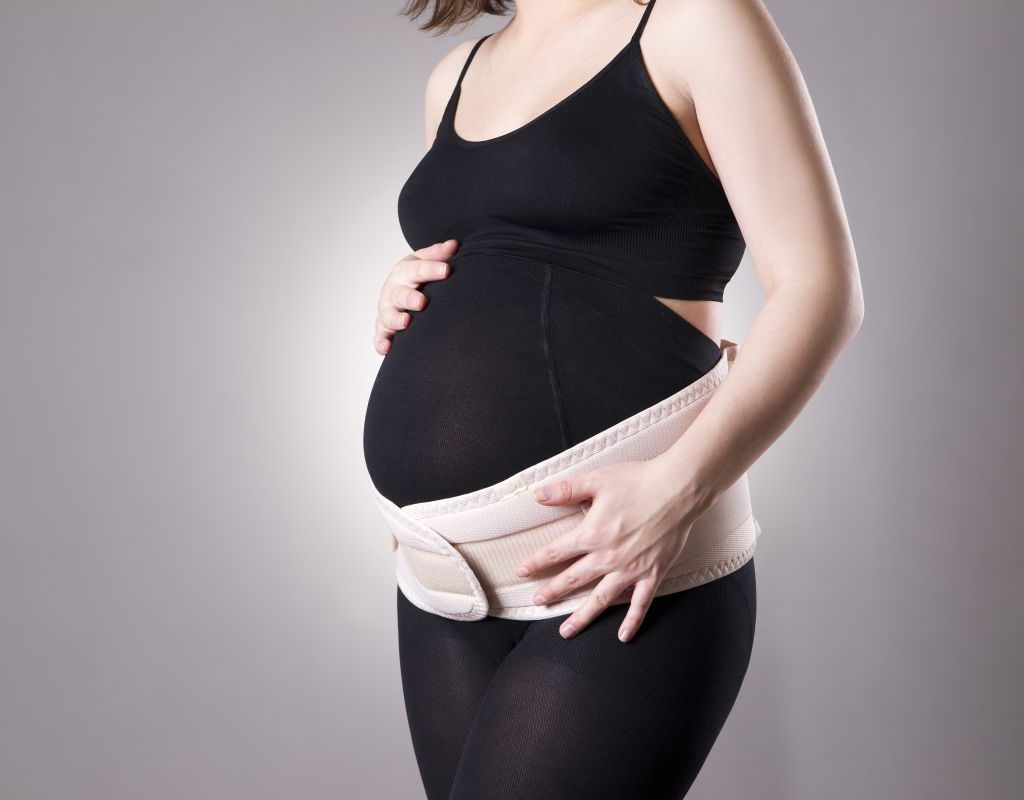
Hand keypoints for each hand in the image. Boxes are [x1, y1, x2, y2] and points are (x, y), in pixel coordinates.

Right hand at [373, 239, 457, 353]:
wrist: (399, 289)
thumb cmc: (415, 276)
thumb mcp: (424, 261)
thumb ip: (437, 254)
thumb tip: (454, 245)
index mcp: (404, 272)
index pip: (417, 269)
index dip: (431, 269)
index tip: (446, 270)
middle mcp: (393, 291)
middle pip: (399, 294)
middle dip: (410, 298)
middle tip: (422, 302)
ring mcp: (387, 311)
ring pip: (388, 316)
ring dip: (396, 319)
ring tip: (407, 322)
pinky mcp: (384, 329)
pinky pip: (380, 337)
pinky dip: (381, 343)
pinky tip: (387, 348)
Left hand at [516, 457, 700, 642]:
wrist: (678, 489)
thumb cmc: (639, 481)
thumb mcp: (597, 480)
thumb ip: (566, 490)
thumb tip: (538, 495)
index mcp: (592, 535)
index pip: (556, 552)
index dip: (536, 562)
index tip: (522, 571)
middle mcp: (608, 557)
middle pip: (573, 579)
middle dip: (552, 591)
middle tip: (538, 602)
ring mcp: (631, 570)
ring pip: (600, 599)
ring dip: (582, 616)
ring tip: (566, 631)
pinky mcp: (653, 574)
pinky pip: (640, 604)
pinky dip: (631, 621)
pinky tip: (623, 636)